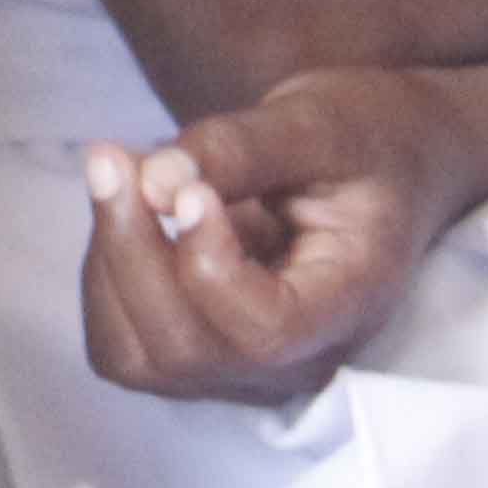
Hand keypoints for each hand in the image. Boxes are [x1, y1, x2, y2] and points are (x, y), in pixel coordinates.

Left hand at [76, 64, 487, 408]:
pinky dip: (104, 278)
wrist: (383, 159)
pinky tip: (126, 213)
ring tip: (122, 175)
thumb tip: (153, 184)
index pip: (264, 331)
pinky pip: (123, 342)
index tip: (193, 187)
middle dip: (131, 250)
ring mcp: (248, 367)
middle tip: (112, 155)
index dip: (208, 266)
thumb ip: (238, 149)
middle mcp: (299, 358)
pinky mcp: (204, 350)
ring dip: (110, 262)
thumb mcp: (317, 121)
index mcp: (350, 303)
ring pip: (139, 356)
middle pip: (186, 348)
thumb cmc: (364, 137)